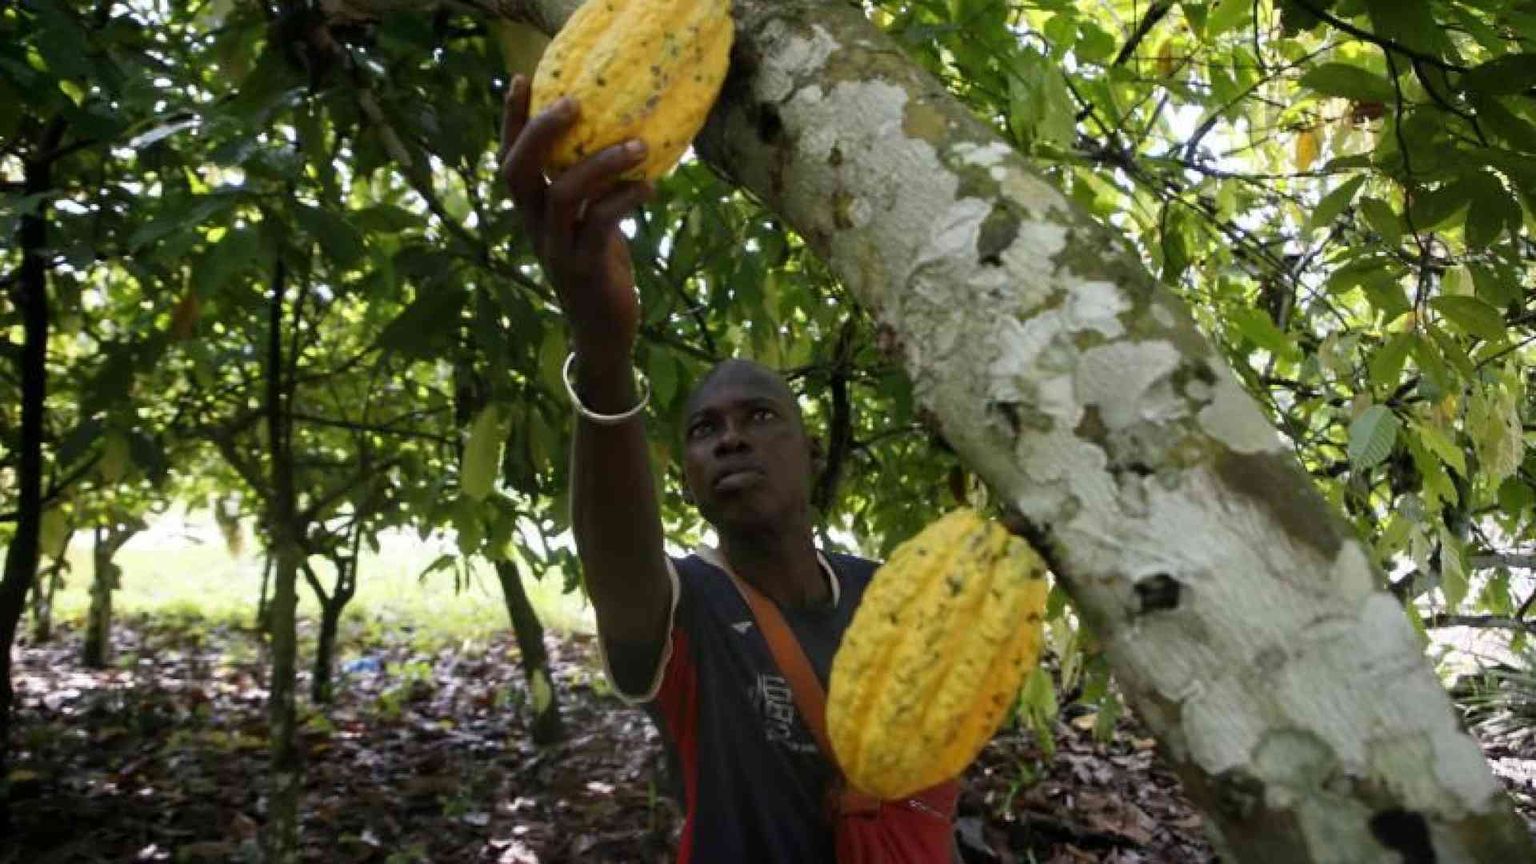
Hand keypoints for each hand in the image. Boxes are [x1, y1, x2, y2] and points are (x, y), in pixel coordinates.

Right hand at [499, 75, 654, 360]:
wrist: (604, 332)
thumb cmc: (601, 268)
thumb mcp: (590, 222)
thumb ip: (592, 190)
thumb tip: (621, 138)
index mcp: (532, 212)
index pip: (509, 159)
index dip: (512, 120)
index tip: (524, 78)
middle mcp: (535, 227)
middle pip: (518, 172)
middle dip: (542, 131)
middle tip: (576, 102)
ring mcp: (556, 249)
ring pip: (563, 195)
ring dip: (601, 164)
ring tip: (639, 144)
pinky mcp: (584, 268)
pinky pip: (601, 225)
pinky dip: (625, 200)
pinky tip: (649, 187)